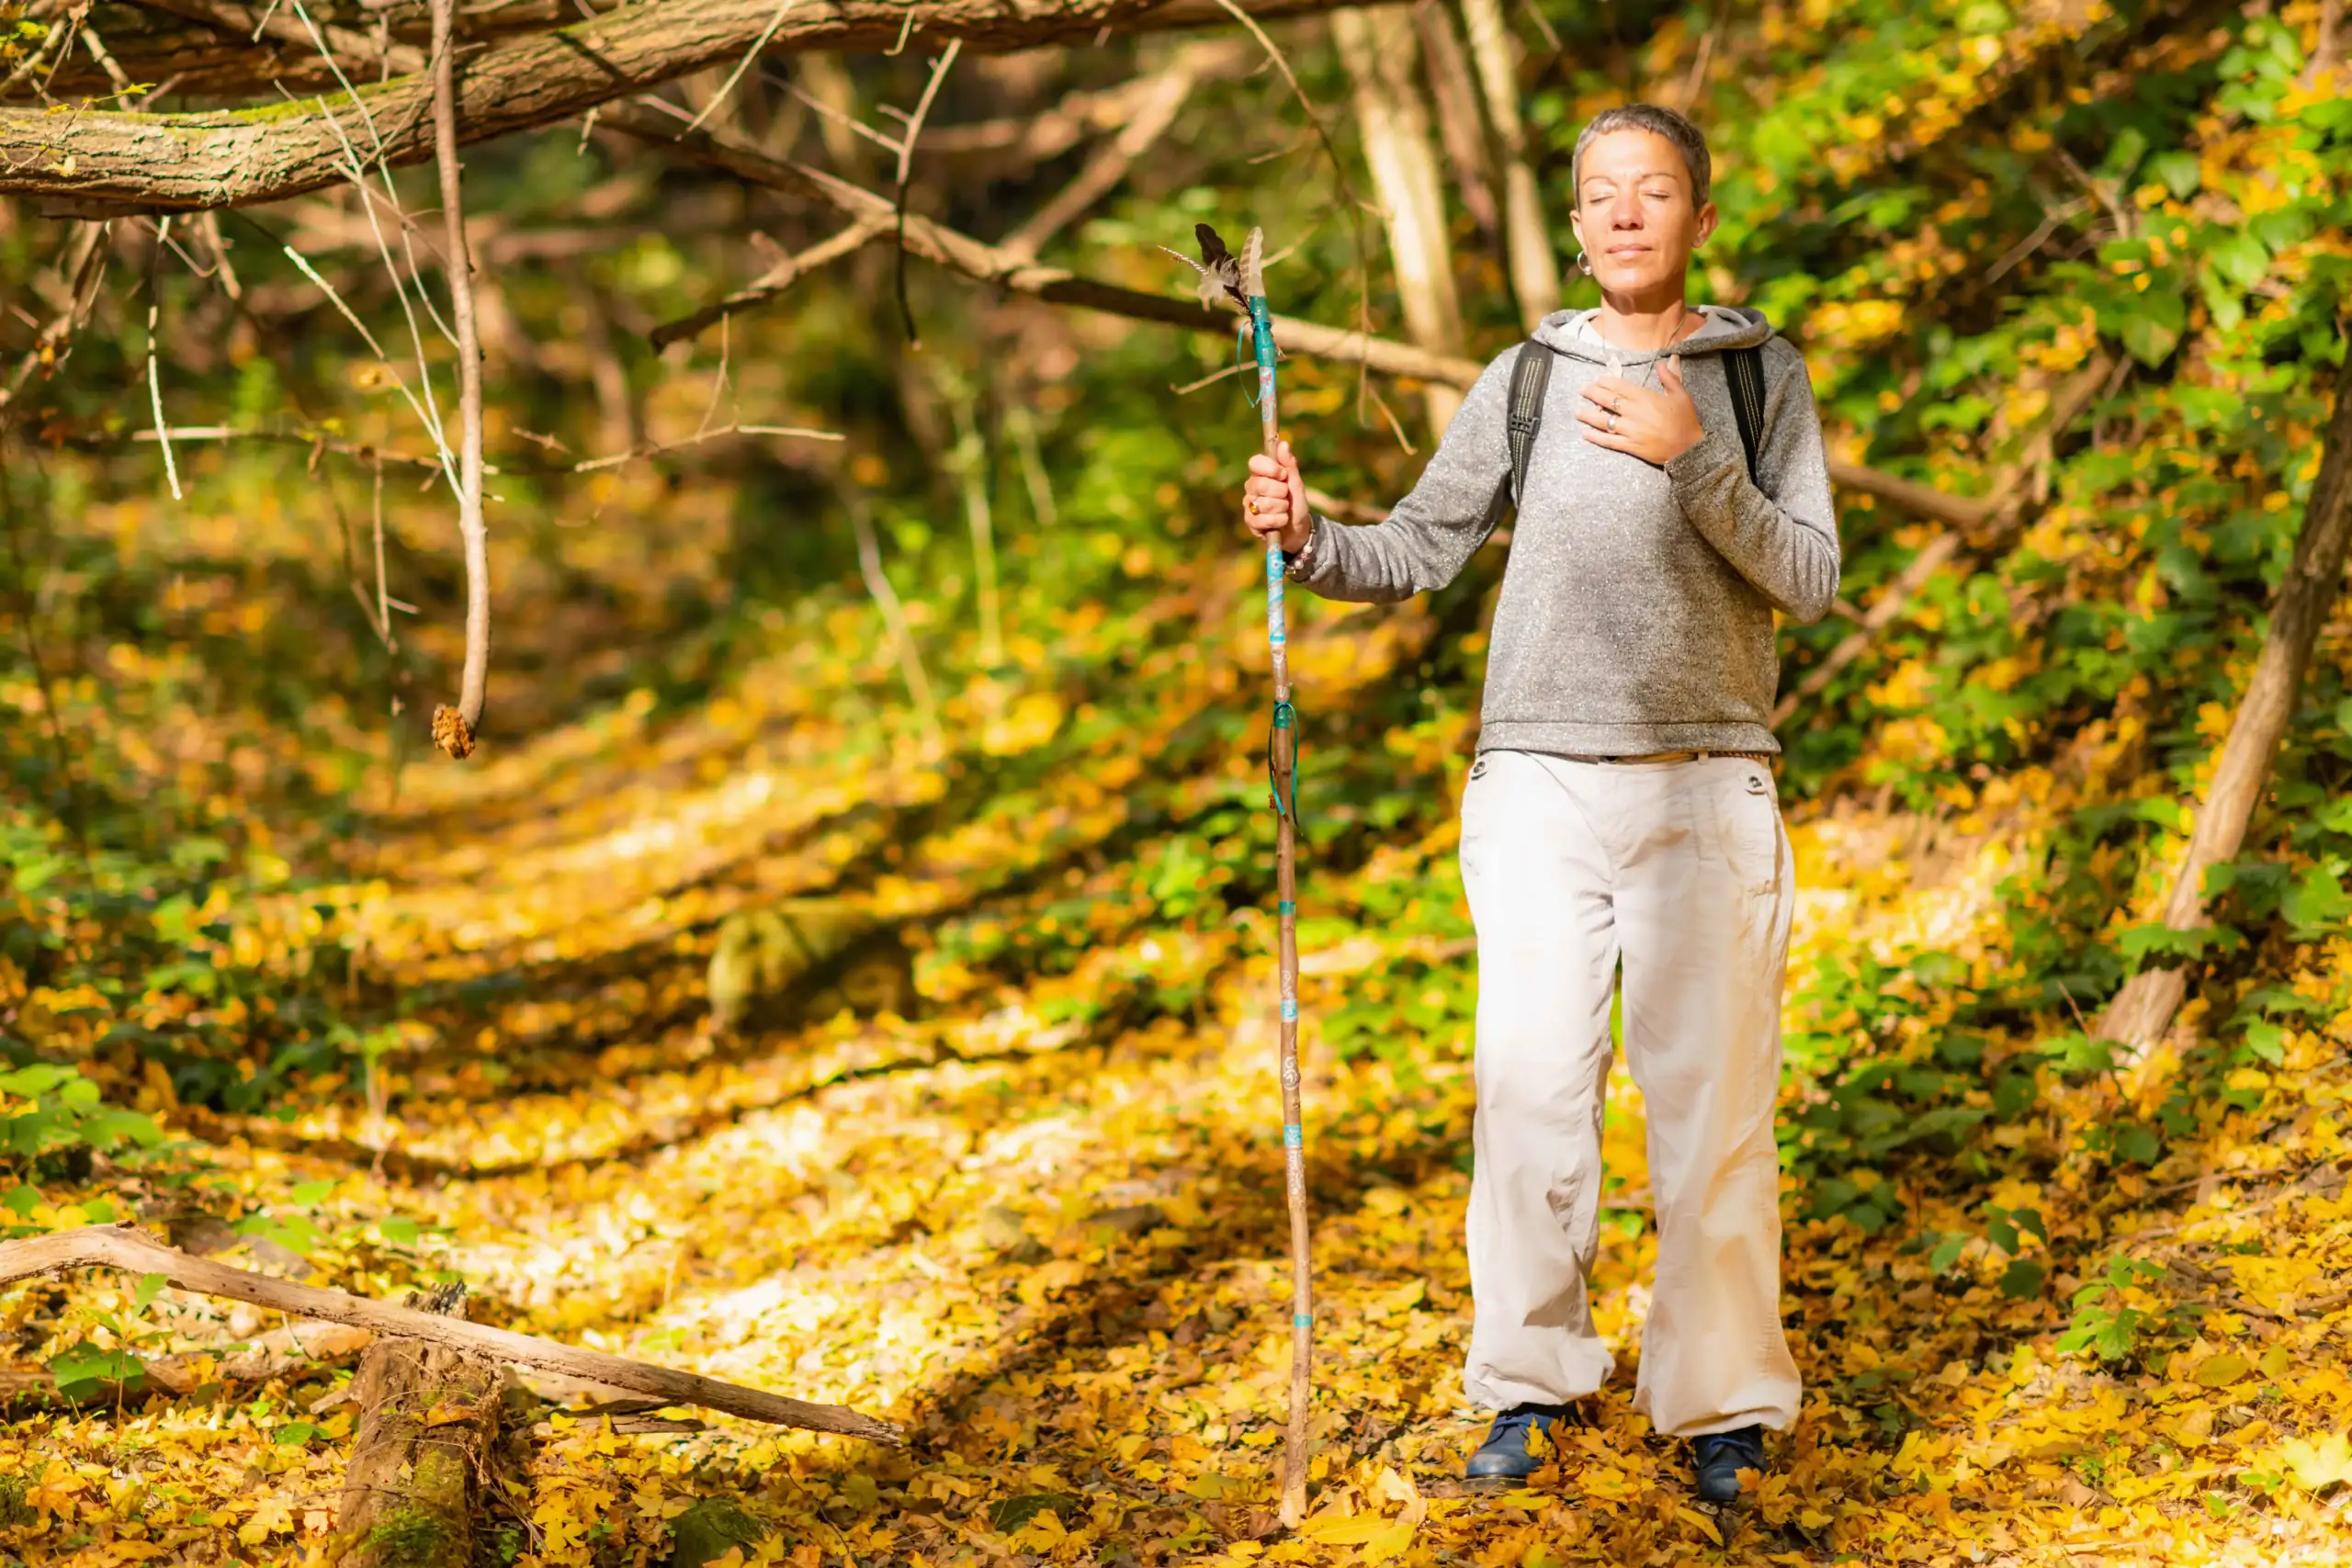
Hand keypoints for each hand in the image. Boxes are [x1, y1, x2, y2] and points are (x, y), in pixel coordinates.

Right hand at [1242, 439, 1312, 552]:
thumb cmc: (1296, 504)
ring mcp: (1249, 505)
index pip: (1255, 462)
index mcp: (1261, 474)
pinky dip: (1278, 521)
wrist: (1299, 530)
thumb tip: (1283, 443)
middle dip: (1280, 492)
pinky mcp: (1250, 522)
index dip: (1270, 468)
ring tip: (1284, 510)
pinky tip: (1280, 522)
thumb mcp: (1296, 484)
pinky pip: (1263, 519)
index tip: (1282, 474)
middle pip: (1260, 484)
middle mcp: (1251, 488)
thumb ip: (1290, 465)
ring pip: (1264, 503)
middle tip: (1286, 496)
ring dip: (1281, 508)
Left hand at [1577, 356, 1704, 465]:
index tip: (1598, 379)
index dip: (1607, 382)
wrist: (1688, 447)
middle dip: (1593, 394)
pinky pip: (1609, 441)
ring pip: (1604, 421)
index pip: (1620, 387)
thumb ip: (1670, 377)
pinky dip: (1596, 437)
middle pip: (1608, 401)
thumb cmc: (1685, 420)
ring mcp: (1630, 430)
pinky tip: (1585, 433)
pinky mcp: (1630, 446)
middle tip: (1583, 390)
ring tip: (1577, 412)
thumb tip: (1665, 361)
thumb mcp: (1681, 394)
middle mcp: (1633, 413)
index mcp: (1645, 398)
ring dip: (1589, 416)